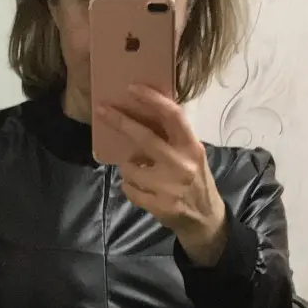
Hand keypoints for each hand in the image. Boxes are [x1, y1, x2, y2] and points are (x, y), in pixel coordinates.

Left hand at [96, 85, 228, 263]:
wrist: (205, 219)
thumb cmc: (195, 180)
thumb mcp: (193, 155)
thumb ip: (174, 137)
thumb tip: (145, 111)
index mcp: (192, 147)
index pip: (173, 116)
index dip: (152, 99)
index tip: (132, 88)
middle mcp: (181, 164)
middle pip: (144, 138)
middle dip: (121, 122)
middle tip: (103, 110)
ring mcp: (169, 187)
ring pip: (130, 167)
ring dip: (128, 167)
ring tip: (139, 171)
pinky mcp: (158, 205)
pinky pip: (129, 189)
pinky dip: (129, 186)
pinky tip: (142, 188)